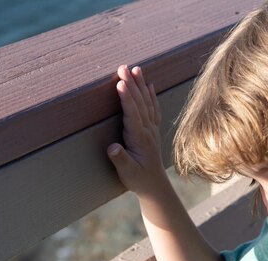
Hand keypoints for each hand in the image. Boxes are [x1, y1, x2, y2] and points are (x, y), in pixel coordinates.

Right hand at [107, 65, 164, 196]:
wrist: (155, 186)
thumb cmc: (138, 180)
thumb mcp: (127, 172)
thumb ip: (120, 159)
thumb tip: (112, 148)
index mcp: (140, 138)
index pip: (132, 114)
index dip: (126, 98)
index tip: (119, 83)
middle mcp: (148, 131)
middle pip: (139, 103)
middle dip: (131, 84)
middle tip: (122, 67)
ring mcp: (152, 129)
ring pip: (147, 103)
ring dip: (141, 85)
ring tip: (136, 69)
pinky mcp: (153, 131)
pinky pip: (153, 109)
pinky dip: (151, 96)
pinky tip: (150, 85)